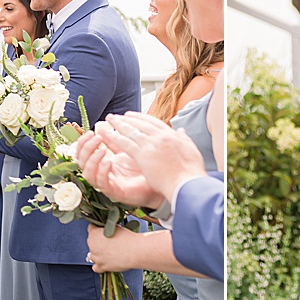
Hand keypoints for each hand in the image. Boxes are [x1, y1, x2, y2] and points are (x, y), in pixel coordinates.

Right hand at [73, 130, 159, 208]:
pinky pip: (102, 184)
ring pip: (88, 174)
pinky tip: (108, 162)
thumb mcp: (127, 150)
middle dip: (86, 149)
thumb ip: (114, 141)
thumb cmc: (143, 168)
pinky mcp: (114, 193)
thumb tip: (102, 127)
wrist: (159, 182)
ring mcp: (107, 183)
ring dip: (92, 160)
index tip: (91, 132)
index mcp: (102, 162)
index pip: (83, 153)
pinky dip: (102, 172)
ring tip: (102, 150)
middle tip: (96, 138)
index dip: (83, 142)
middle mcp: (101, 173)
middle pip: (81, 163)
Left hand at [86, 221, 148, 273]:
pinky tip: (105, 262)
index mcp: (94, 234)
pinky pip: (96, 267)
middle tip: (109, 242)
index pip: (91, 228)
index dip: (97, 229)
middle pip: (91, 242)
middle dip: (98, 242)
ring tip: (109, 253)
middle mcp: (92, 246)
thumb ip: (106, 229)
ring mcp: (96, 257)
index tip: (102, 230)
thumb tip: (106, 230)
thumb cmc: (127, 238)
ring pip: (92, 255)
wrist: (134, 250)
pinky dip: (99, 265)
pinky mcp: (102, 267)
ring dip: (98, 254)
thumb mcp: (115, 227)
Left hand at [90, 113, 206, 205]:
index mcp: (172, 135)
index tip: (133, 116)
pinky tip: (107, 134)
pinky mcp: (143, 155)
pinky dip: (115, 137)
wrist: (187, 184)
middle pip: (140, 123)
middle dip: (128, 118)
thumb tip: (181, 131)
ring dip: (118, 124)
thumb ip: (184, 139)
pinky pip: (125, 143)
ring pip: (131, 130)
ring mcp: (151, 144)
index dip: (141, 118)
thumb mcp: (191, 150)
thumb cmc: (191, 172)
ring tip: (110, 120)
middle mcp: (160, 136)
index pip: (153, 122)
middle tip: (118, 116)